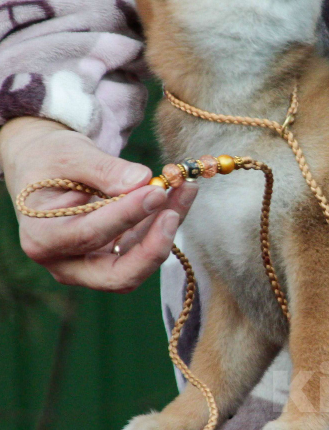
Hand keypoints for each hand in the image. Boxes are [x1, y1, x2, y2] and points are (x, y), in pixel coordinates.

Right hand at [0, 116, 196, 292]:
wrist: (47, 167)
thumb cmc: (52, 160)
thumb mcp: (71, 155)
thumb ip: (104, 169)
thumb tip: (142, 180)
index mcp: (42, 237)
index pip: (89, 235)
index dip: (126, 215)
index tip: (155, 191)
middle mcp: (65, 263)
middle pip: (117, 275)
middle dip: (152, 248)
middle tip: (174, 213)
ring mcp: (91, 266)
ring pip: (139, 264)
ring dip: (167, 229)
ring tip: (186, 188)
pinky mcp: (114, 257)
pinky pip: (145, 248)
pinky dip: (166, 223)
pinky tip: (183, 193)